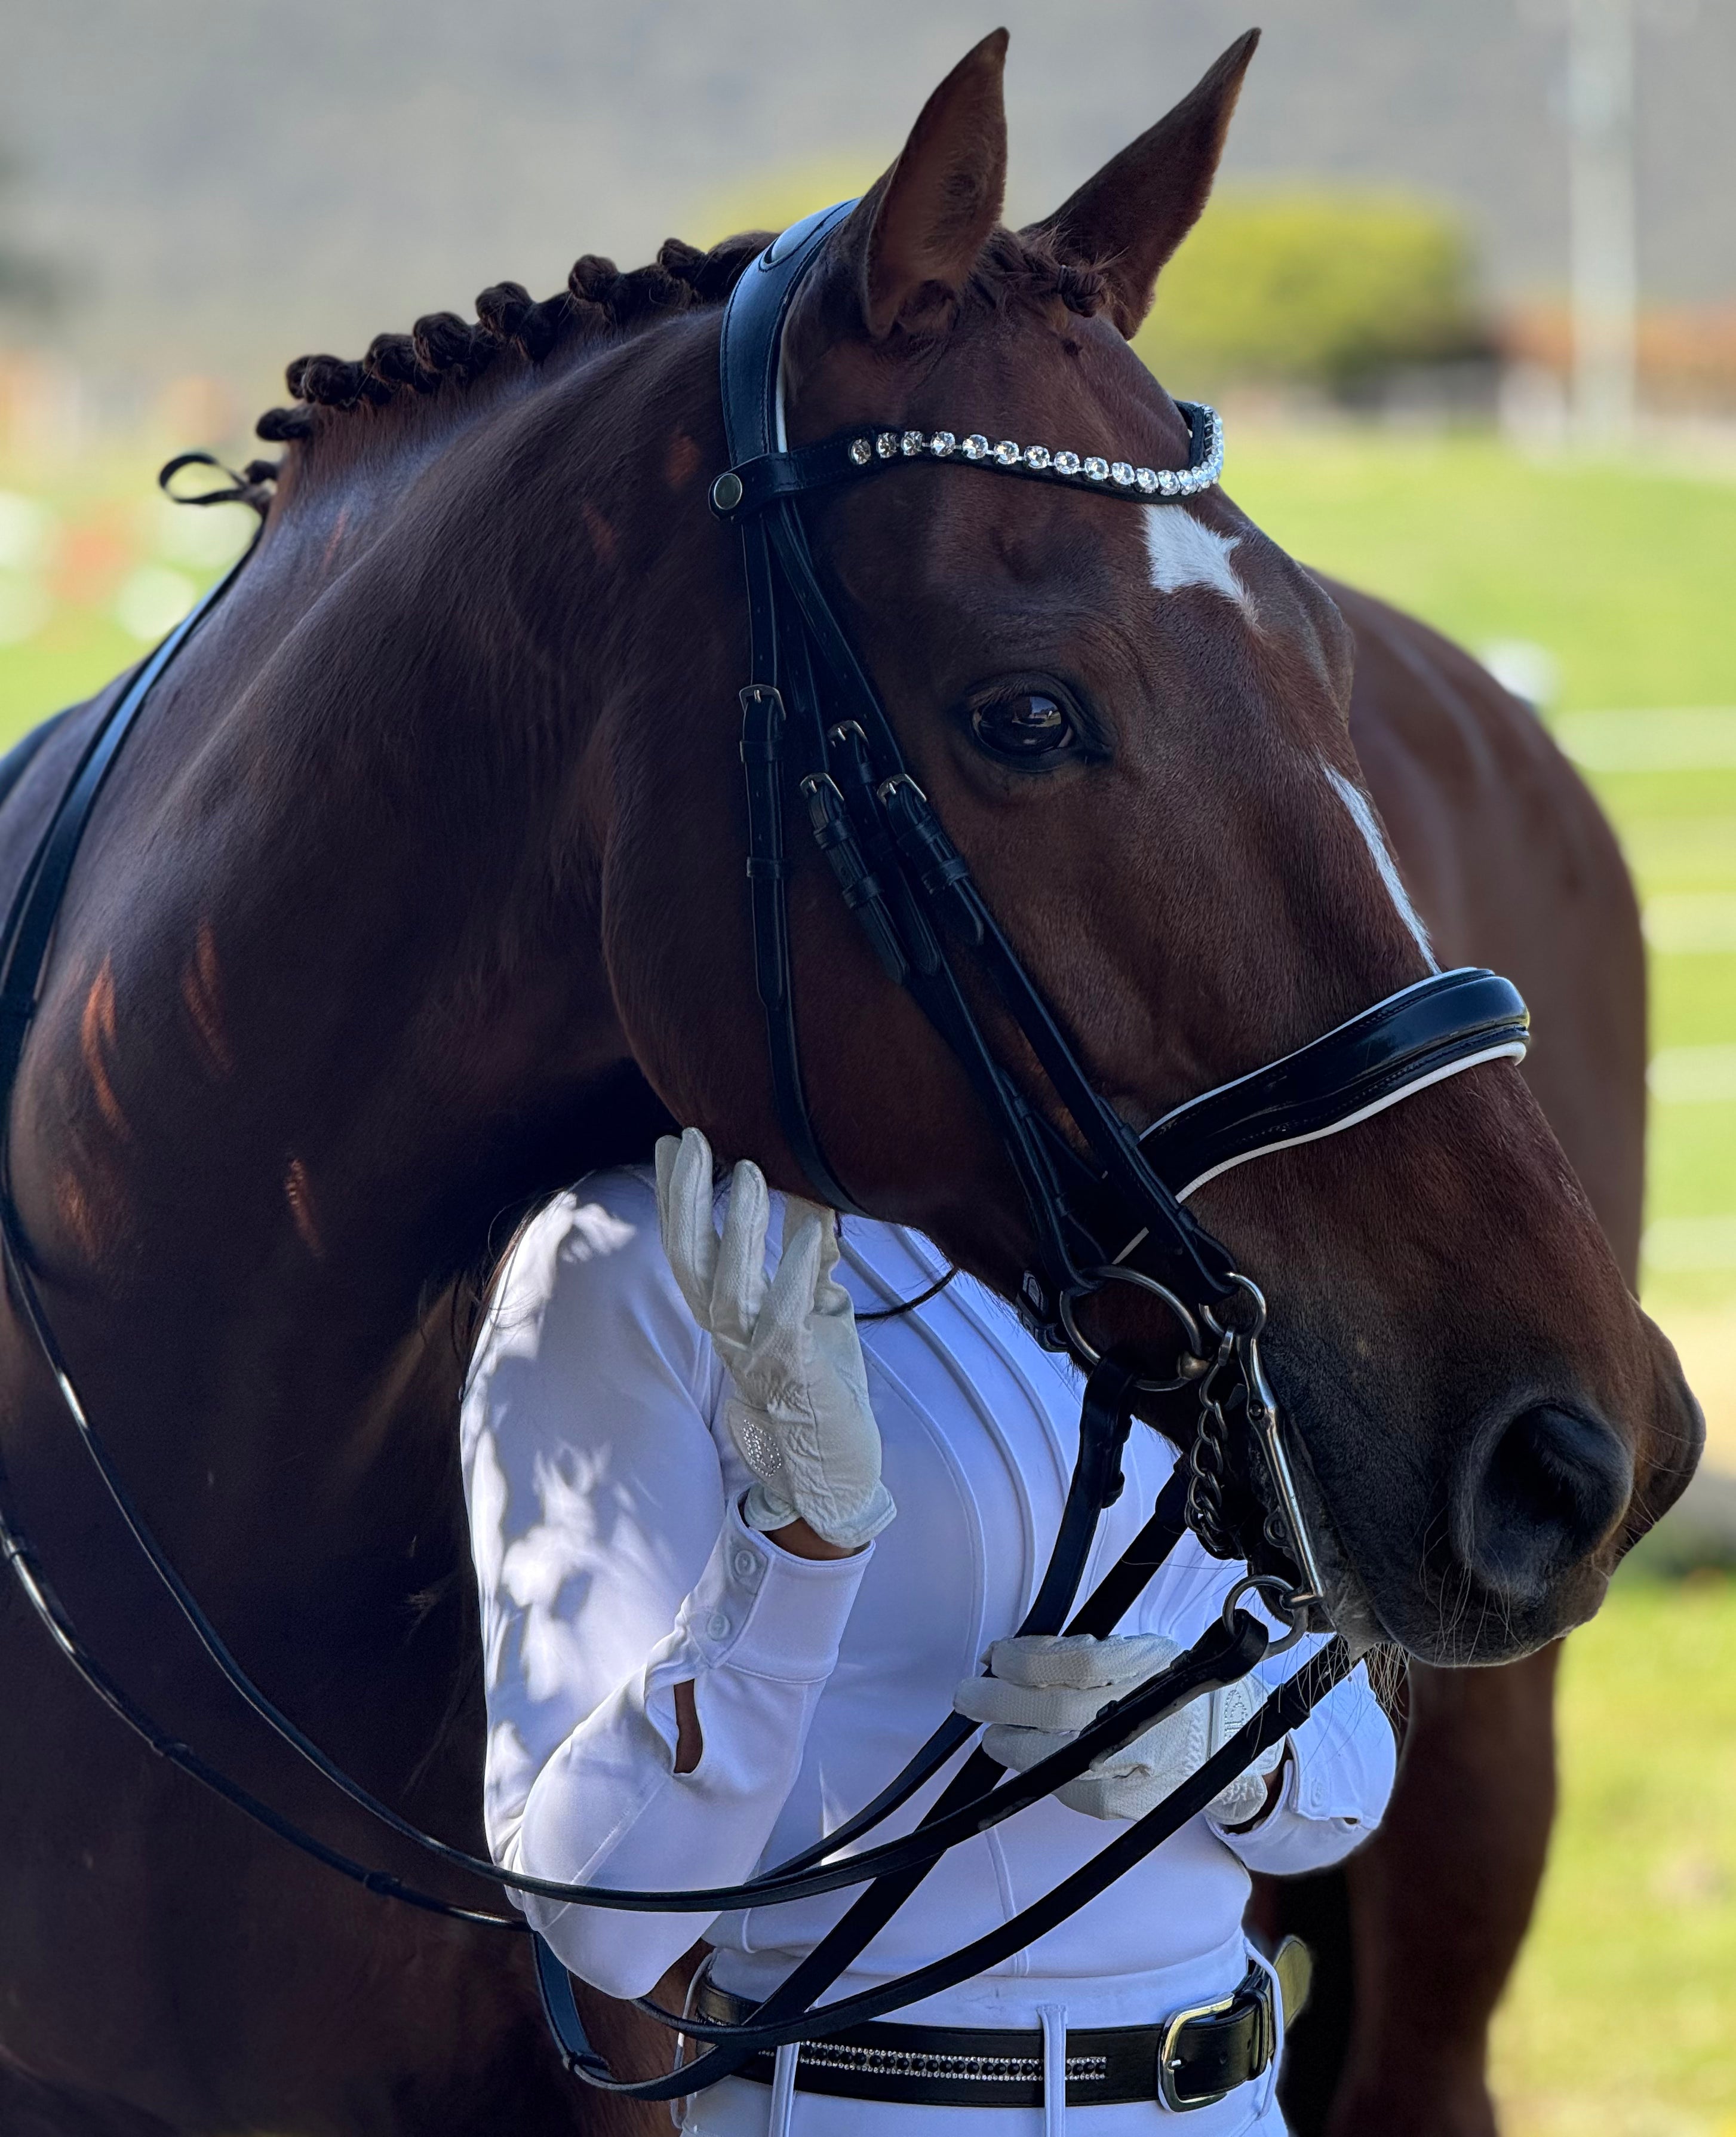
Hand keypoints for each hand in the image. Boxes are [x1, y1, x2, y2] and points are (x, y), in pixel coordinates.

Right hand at [655, 1128, 894, 1551]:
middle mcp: (731, 1334)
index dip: (680, 1198)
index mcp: (732, 1315)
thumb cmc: (823, 1389)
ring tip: (748, 1171)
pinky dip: (793, 1276)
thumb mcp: (818, 1309)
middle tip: (689, 1140)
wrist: (833, 1474)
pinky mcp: (792, 1376)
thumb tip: (815, 1196)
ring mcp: (755, 1356)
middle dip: (686, 1199)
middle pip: (690, 1261)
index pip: (692, 1248)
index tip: (673, 1143)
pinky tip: (806, 1235)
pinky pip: (784, 1321)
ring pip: (726, 1289)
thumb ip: (811, 1258)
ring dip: (736, 1228)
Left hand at [952, 1632, 1284, 1825]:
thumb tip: (1005, 1656)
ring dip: (1012, 1745)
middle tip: (970, 1695)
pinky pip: (1074, 1796)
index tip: (995, 1656)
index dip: (1024, 1660)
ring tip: (994, 1732)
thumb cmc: (1162, 1685)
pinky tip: (1030, 1761)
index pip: (1073, 1664)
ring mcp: (1141, 1765)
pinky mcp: (1133, 1803)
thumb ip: (1073, 1651)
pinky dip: (1043, 1777)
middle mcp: (1146, 1715)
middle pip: (1056, 1713)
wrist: (1219, 1737)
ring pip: (1058, 1762)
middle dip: (1000, 1702)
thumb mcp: (1131, 1649)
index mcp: (1145, 1666)